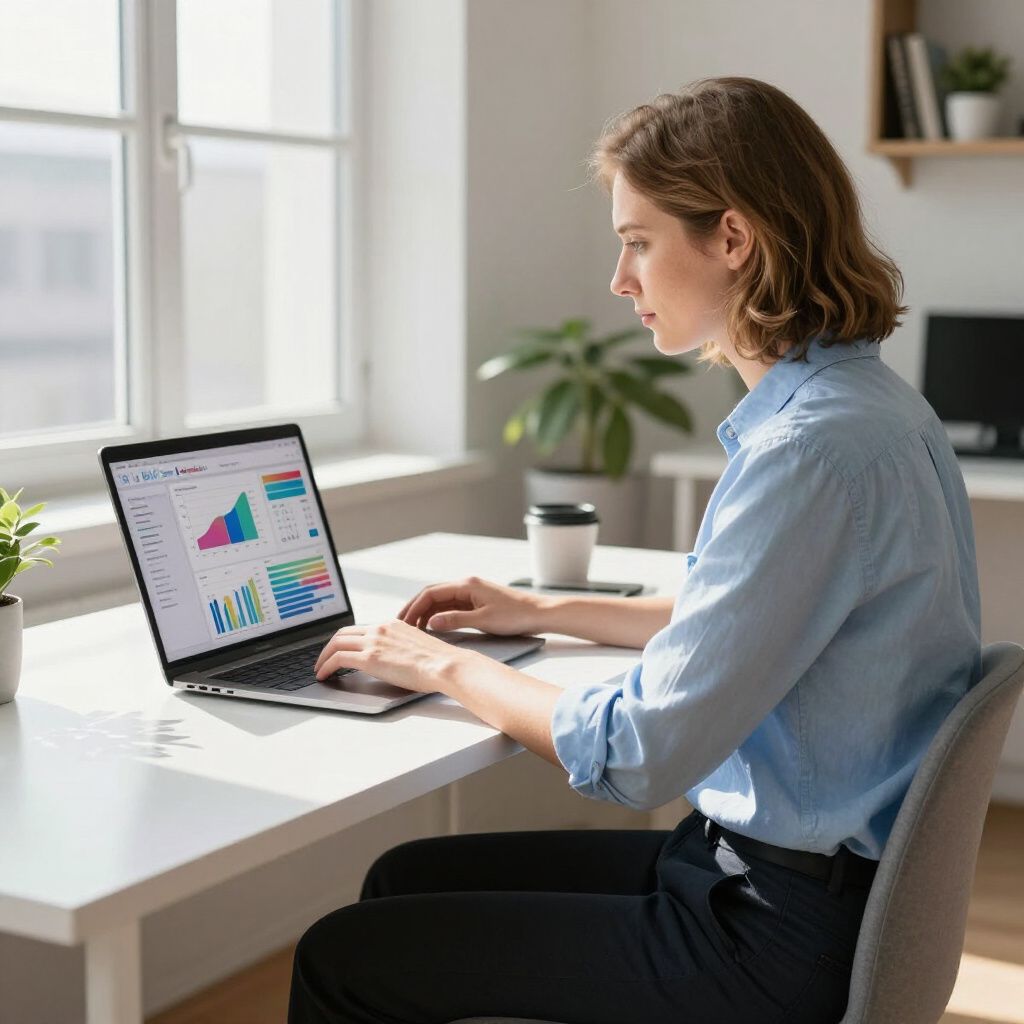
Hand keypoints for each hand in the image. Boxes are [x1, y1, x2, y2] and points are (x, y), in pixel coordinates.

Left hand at [313, 618, 476, 692]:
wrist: (444, 664)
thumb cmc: (437, 662)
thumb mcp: (415, 646)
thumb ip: (398, 647)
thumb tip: (390, 658)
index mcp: (391, 624)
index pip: (359, 629)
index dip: (344, 640)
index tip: (339, 649)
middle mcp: (380, 628)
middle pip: (343, 633)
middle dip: (329, 647)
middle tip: (324, 659)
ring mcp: (374, 641)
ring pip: (336, 644)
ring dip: (323, 657)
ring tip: (320, 670)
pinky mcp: (370, 657)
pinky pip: (338, 659)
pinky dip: (326, 666)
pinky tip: (324, 675)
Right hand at [397, 576, 548, 635]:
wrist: (539, 613)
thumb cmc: (516, 616)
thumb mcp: (484, 620)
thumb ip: (456, 620)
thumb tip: (431, 622)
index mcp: (467, 585)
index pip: (431, 593)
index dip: (414, 607)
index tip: (404, 622)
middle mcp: (466, 585)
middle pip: (432, 594)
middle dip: (414, 608)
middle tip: (400, 624)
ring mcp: (471, 592)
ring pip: (440, 600)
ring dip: (425, 612)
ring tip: (413, 628)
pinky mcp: (476, 601)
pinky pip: (450, 605)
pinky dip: (438, 614)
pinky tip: (433, 626)